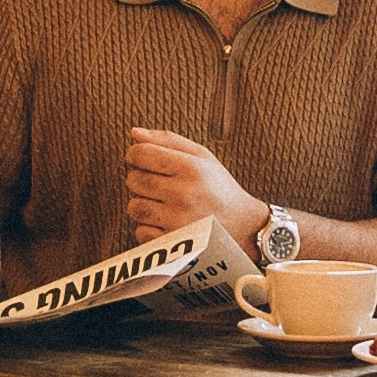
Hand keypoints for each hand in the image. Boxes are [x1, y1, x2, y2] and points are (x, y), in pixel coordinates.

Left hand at [127, 128, 267, 250]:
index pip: (140, 154)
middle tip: (157, 183)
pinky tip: (167, 222)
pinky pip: (140, 232)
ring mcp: (177, 221)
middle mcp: (183, 194)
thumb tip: (134, 133)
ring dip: (142, 204)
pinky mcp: (173, 244)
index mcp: (191, 168)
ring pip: (134, 207)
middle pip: (133, 180)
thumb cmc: (219, 189)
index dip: (135, 155)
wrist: (243, 227)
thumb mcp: (202, 157)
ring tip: (161, 204)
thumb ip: (168, 141)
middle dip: (139, 180)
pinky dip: (149, 228)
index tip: (142, 160)